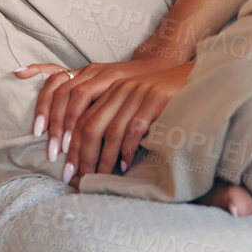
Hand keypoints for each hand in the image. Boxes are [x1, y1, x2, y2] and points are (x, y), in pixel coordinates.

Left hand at [14, 56, 193, 184]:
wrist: (189, 74)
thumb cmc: (156, 94)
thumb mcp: (127, 97)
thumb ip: (107, 112)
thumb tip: (83, 147)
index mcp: (106, 84)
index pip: (77, 111)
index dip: (66, 137)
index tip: (61, 162)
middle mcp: (118, 86)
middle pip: (89, 124)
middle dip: (78, 154)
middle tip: (72, 176)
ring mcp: (137, 91)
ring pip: (110, 130)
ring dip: (102, 158)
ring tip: (98, 176)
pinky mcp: (156, 97)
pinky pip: (134, 129)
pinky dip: (126, 150)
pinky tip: (124, 165)